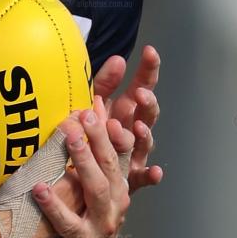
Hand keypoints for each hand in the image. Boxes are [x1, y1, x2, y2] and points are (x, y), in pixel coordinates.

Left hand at [18, 98, 129, 237]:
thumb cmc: (96, 208)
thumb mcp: (106, 176)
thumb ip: (102, 142)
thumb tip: (96, 100)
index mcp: (117, 192)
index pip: (112, 160)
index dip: (103, 137)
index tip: (90, 112)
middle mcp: (108, 216)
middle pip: (99, 187)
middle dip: (86, 161)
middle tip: (72, 135)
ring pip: (74, 225)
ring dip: (56, 207)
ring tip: (39, 188)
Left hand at [93, 45, 162, 193]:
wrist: (80, 185)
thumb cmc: (89, 140)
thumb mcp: (94, 106)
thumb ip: (104, 83)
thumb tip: (119, 59)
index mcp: (126, 111)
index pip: (142, 86)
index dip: (148, 70)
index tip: (150, 52)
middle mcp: (134, 133)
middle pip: (148, 116)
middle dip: (147, 104)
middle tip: (141, 94)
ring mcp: (134, 157)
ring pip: (142, 145)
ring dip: (141, 135)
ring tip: (135, 128)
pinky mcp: (128, 183)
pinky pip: (141, 180)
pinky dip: (150, 176)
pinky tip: (156, 172)